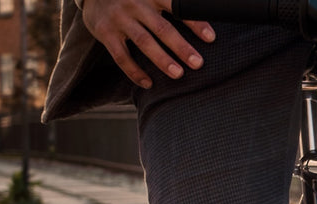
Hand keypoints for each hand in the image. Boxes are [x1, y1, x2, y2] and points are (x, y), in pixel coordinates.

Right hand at [80, 0, 214, 88]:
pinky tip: (148, 83)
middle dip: (181, 47)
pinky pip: (121, 56)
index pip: (176, 7)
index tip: (211, 38)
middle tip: (197, 63)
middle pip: (161, 28)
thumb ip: (169, 5)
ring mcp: (119, 19)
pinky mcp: (105, 32)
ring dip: (162, 60)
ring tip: (178, 74)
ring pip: (143, 42)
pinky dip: (135, 71)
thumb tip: (198, 17)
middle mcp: (135, 4)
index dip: (195, 22)